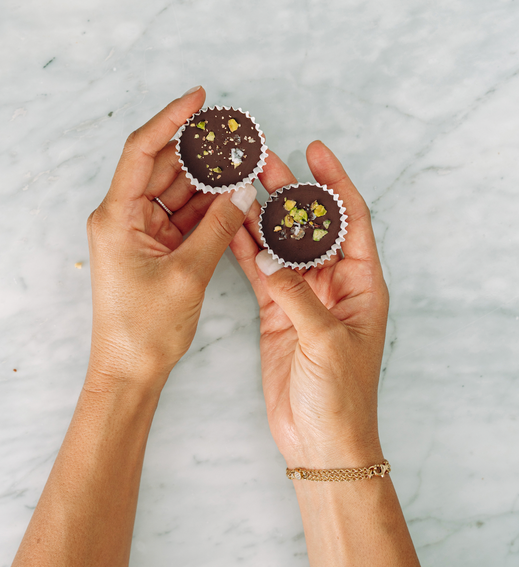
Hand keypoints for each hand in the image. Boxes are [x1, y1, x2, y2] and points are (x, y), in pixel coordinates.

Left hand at [86, 87, 256, 388]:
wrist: (131, 372)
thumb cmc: (145, 329)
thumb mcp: (188, 273)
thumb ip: (218, 226)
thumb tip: (244, 189)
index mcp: (117, 215)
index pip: (142, 150)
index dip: (170, 119)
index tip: (199, 97)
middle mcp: (125, 216)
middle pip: (164, 166)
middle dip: (200, 149)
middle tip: (236, 134)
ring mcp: (142, 231)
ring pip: (178, 190)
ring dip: (209, 178)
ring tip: (244, 160)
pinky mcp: (158, 247)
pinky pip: (186, 215)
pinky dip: (209, 206)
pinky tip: (235, 194)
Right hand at [231, 141, 387, 467]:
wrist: (320, 439)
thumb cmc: (340, 395)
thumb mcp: (325, 339)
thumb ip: (297, 295)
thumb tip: (270, 258)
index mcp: (362, 283)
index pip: (352, 219)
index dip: (335, 183)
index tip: (315, 151)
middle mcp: (333, 282)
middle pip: (310, 225)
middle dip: (289, 191)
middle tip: (263, 160)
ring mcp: (302, 294)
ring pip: (280, 243)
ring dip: (261, 214)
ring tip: (238, 182)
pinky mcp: (277, 310)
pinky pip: (259, 270)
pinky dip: (244, 248)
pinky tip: (228, 225)